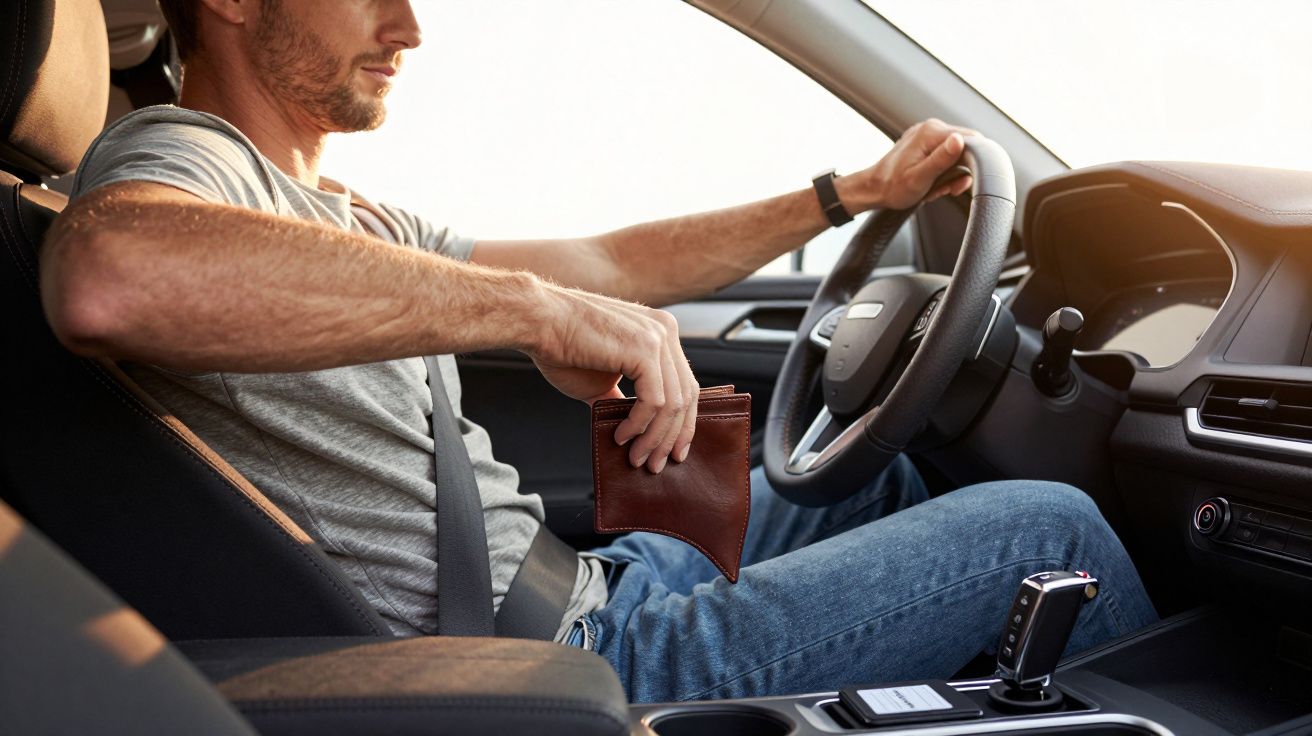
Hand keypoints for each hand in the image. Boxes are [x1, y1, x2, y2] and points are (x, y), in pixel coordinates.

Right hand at [526, 282, 697, 473]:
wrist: (539, 322)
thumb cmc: (562, 346)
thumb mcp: (601, 379)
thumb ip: (620, 398)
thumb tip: (630, 428)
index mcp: (661, 332)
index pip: (685, 384)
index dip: (683, 423)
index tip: (674, 451)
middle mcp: (666, 331)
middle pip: (686, 396)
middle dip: (673, 437)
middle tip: (657, 464)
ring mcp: (658, 338)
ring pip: (672, 403)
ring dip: (654, 438)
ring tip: (636, 457)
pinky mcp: (644, 350)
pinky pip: (654, 401)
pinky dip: (639, 425)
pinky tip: (621, 436)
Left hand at [837, 118, 977, 211]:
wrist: (873, 189)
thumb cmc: (892, 187)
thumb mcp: (919, 178)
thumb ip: (941, 160)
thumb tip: (961, 140)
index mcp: (931, 132)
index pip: (972, 140)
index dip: (972, 163)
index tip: (958, 182)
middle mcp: (931, 128)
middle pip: (966, 147)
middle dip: (959, 171)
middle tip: (943, 188)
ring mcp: (928, 135)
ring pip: (957, 154)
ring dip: (950, 174)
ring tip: (933, 187)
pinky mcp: (926, 144)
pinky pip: (945, 157)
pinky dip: (942, 172)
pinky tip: (931, 182)